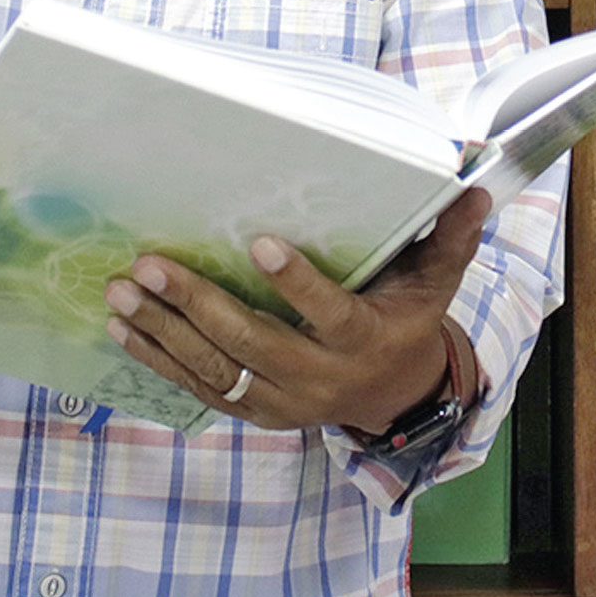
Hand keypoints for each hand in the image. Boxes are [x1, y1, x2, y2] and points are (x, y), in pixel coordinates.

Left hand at [101, 187, 490, 432]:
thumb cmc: (407, 322)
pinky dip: (157, 359)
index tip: (259, 242)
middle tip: (150, 265)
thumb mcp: (435, 283)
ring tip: (122, 291)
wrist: (393, 399)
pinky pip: (199, 388)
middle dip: (196, 304)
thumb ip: (450, 238)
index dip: (295, 284)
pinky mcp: (253, 410)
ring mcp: (280, 400)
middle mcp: (318, 377)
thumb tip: (474, 187)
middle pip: (252, 343)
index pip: (328, 313)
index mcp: (361, 339)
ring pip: (215, 369)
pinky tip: (122, 328)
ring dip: (163, 330)